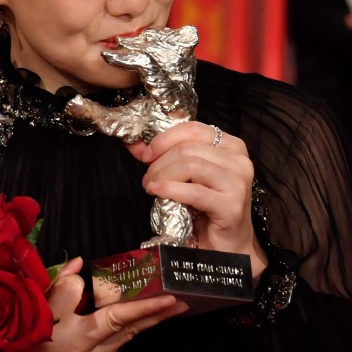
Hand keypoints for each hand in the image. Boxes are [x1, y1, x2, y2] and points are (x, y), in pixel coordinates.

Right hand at [39, 257, 187, 350]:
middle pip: (134, 329)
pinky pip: (115, 339)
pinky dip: (128, 326)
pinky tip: (128, 318)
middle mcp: (99, 347)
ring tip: (164, 309)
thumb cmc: (33, 341)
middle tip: (182, 304)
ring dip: (147, 322)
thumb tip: (80, 267)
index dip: (148, 306)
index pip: (125, 316)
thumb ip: (62, 288)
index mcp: (89, 333)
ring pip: (126, 335)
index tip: (170, 298)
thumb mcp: (42, 311)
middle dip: (158, 316)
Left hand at [127, 121, 267, 276]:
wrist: (228, 244)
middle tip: (148, 178)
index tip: (146, 154)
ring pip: (190, 165)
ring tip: (152, 187)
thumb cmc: (206, 207)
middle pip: (187, 148)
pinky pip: (193, 191)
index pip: (192, 129)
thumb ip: (163, 156)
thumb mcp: (186, 175)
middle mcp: (239, 161)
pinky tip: (156, 192)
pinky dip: (169, 190)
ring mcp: (238, 183)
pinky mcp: (232, 206)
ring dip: (162, 176)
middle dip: (159, 162)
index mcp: (230, 146)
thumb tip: (134, 144)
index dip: (163, 139)